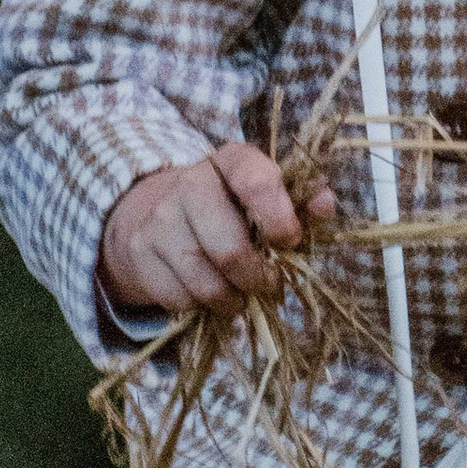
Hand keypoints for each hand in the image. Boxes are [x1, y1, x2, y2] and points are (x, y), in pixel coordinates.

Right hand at [98, 144, 332, 324]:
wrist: (154, 213)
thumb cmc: (229, 208)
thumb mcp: (265, 197)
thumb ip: (300, 202)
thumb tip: (326, 204)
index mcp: (231, 161)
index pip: (257, 181)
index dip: (279, 219)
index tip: (289, 242)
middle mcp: (190, 184)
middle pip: (230, 250)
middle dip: (258, 278)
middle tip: (269, 283)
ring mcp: (160, 219)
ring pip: (206, 283)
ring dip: (232, 300)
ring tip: (240, 294)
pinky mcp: (140, 253)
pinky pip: (181, 299)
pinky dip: (202, 306)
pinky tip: (208, 293)